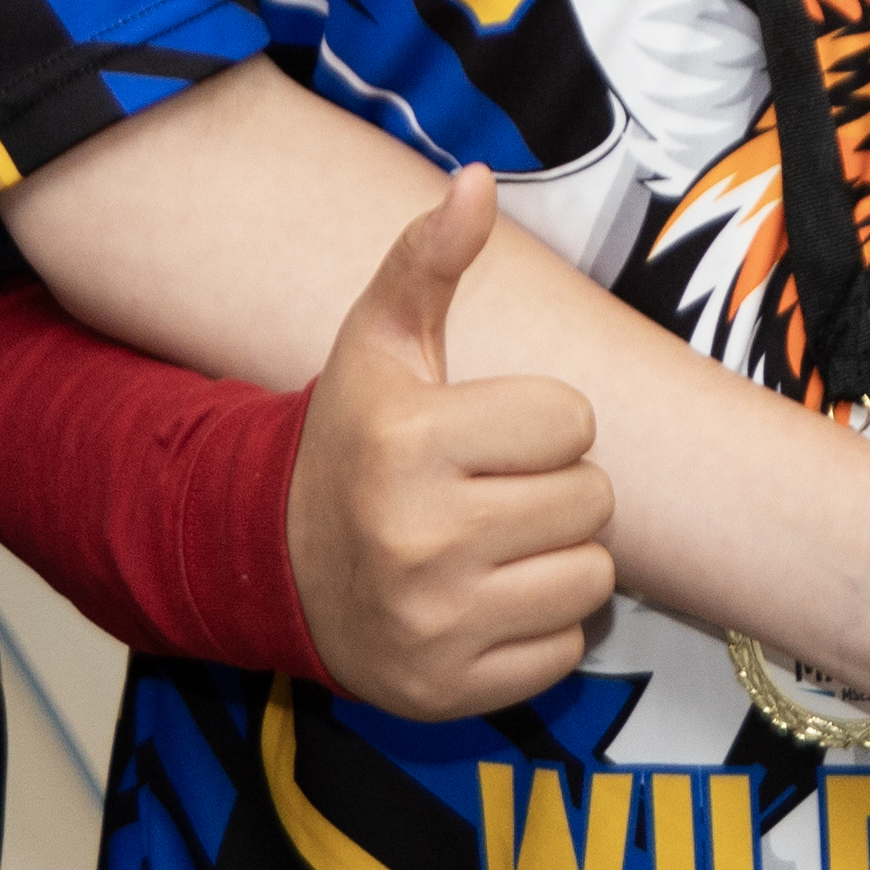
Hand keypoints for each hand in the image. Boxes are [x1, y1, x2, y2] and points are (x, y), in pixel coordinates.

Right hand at [286, 169, 613, 718]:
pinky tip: (485, 602)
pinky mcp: (452, 689)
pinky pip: (567, 648)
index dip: (538, 422)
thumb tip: (476, 180)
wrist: (277, 567)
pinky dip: (541, 627)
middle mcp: (420, 537)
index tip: (484, 434)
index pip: (572, 420)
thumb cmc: (353, 443)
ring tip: (494, 546)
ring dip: (558, 558)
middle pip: (593, 500)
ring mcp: (436, 622)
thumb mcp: (378, 345)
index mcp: (409, 442)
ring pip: (592, 577)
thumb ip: (427, 260)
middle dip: (554, 489)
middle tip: (491, 492)